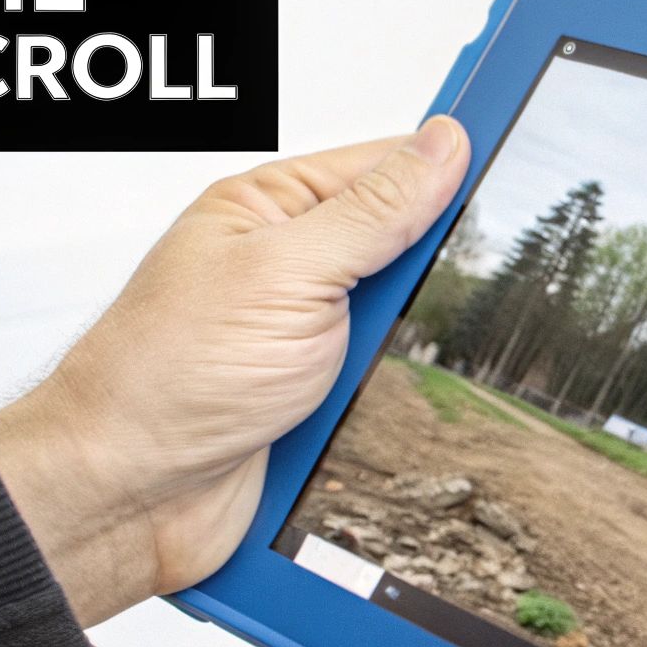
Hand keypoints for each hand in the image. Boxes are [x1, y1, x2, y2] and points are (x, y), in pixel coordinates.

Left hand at [0, 116, 470, 627]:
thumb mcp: (284, 273)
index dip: (450, 164)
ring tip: (389, 362)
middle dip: (435, 274)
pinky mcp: (317, 397)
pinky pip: (389, 385)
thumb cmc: (162, 378)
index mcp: (272, 208)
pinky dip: (397, 400)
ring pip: (408, 323)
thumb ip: (373, 210)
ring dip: (412, 348)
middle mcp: (290, 264)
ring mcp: (305, 332)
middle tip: (449, 290)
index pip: (386, 164)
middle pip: (407, 247)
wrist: (124, 500)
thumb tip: (442, 145)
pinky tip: (389, 407)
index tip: (522, 155)